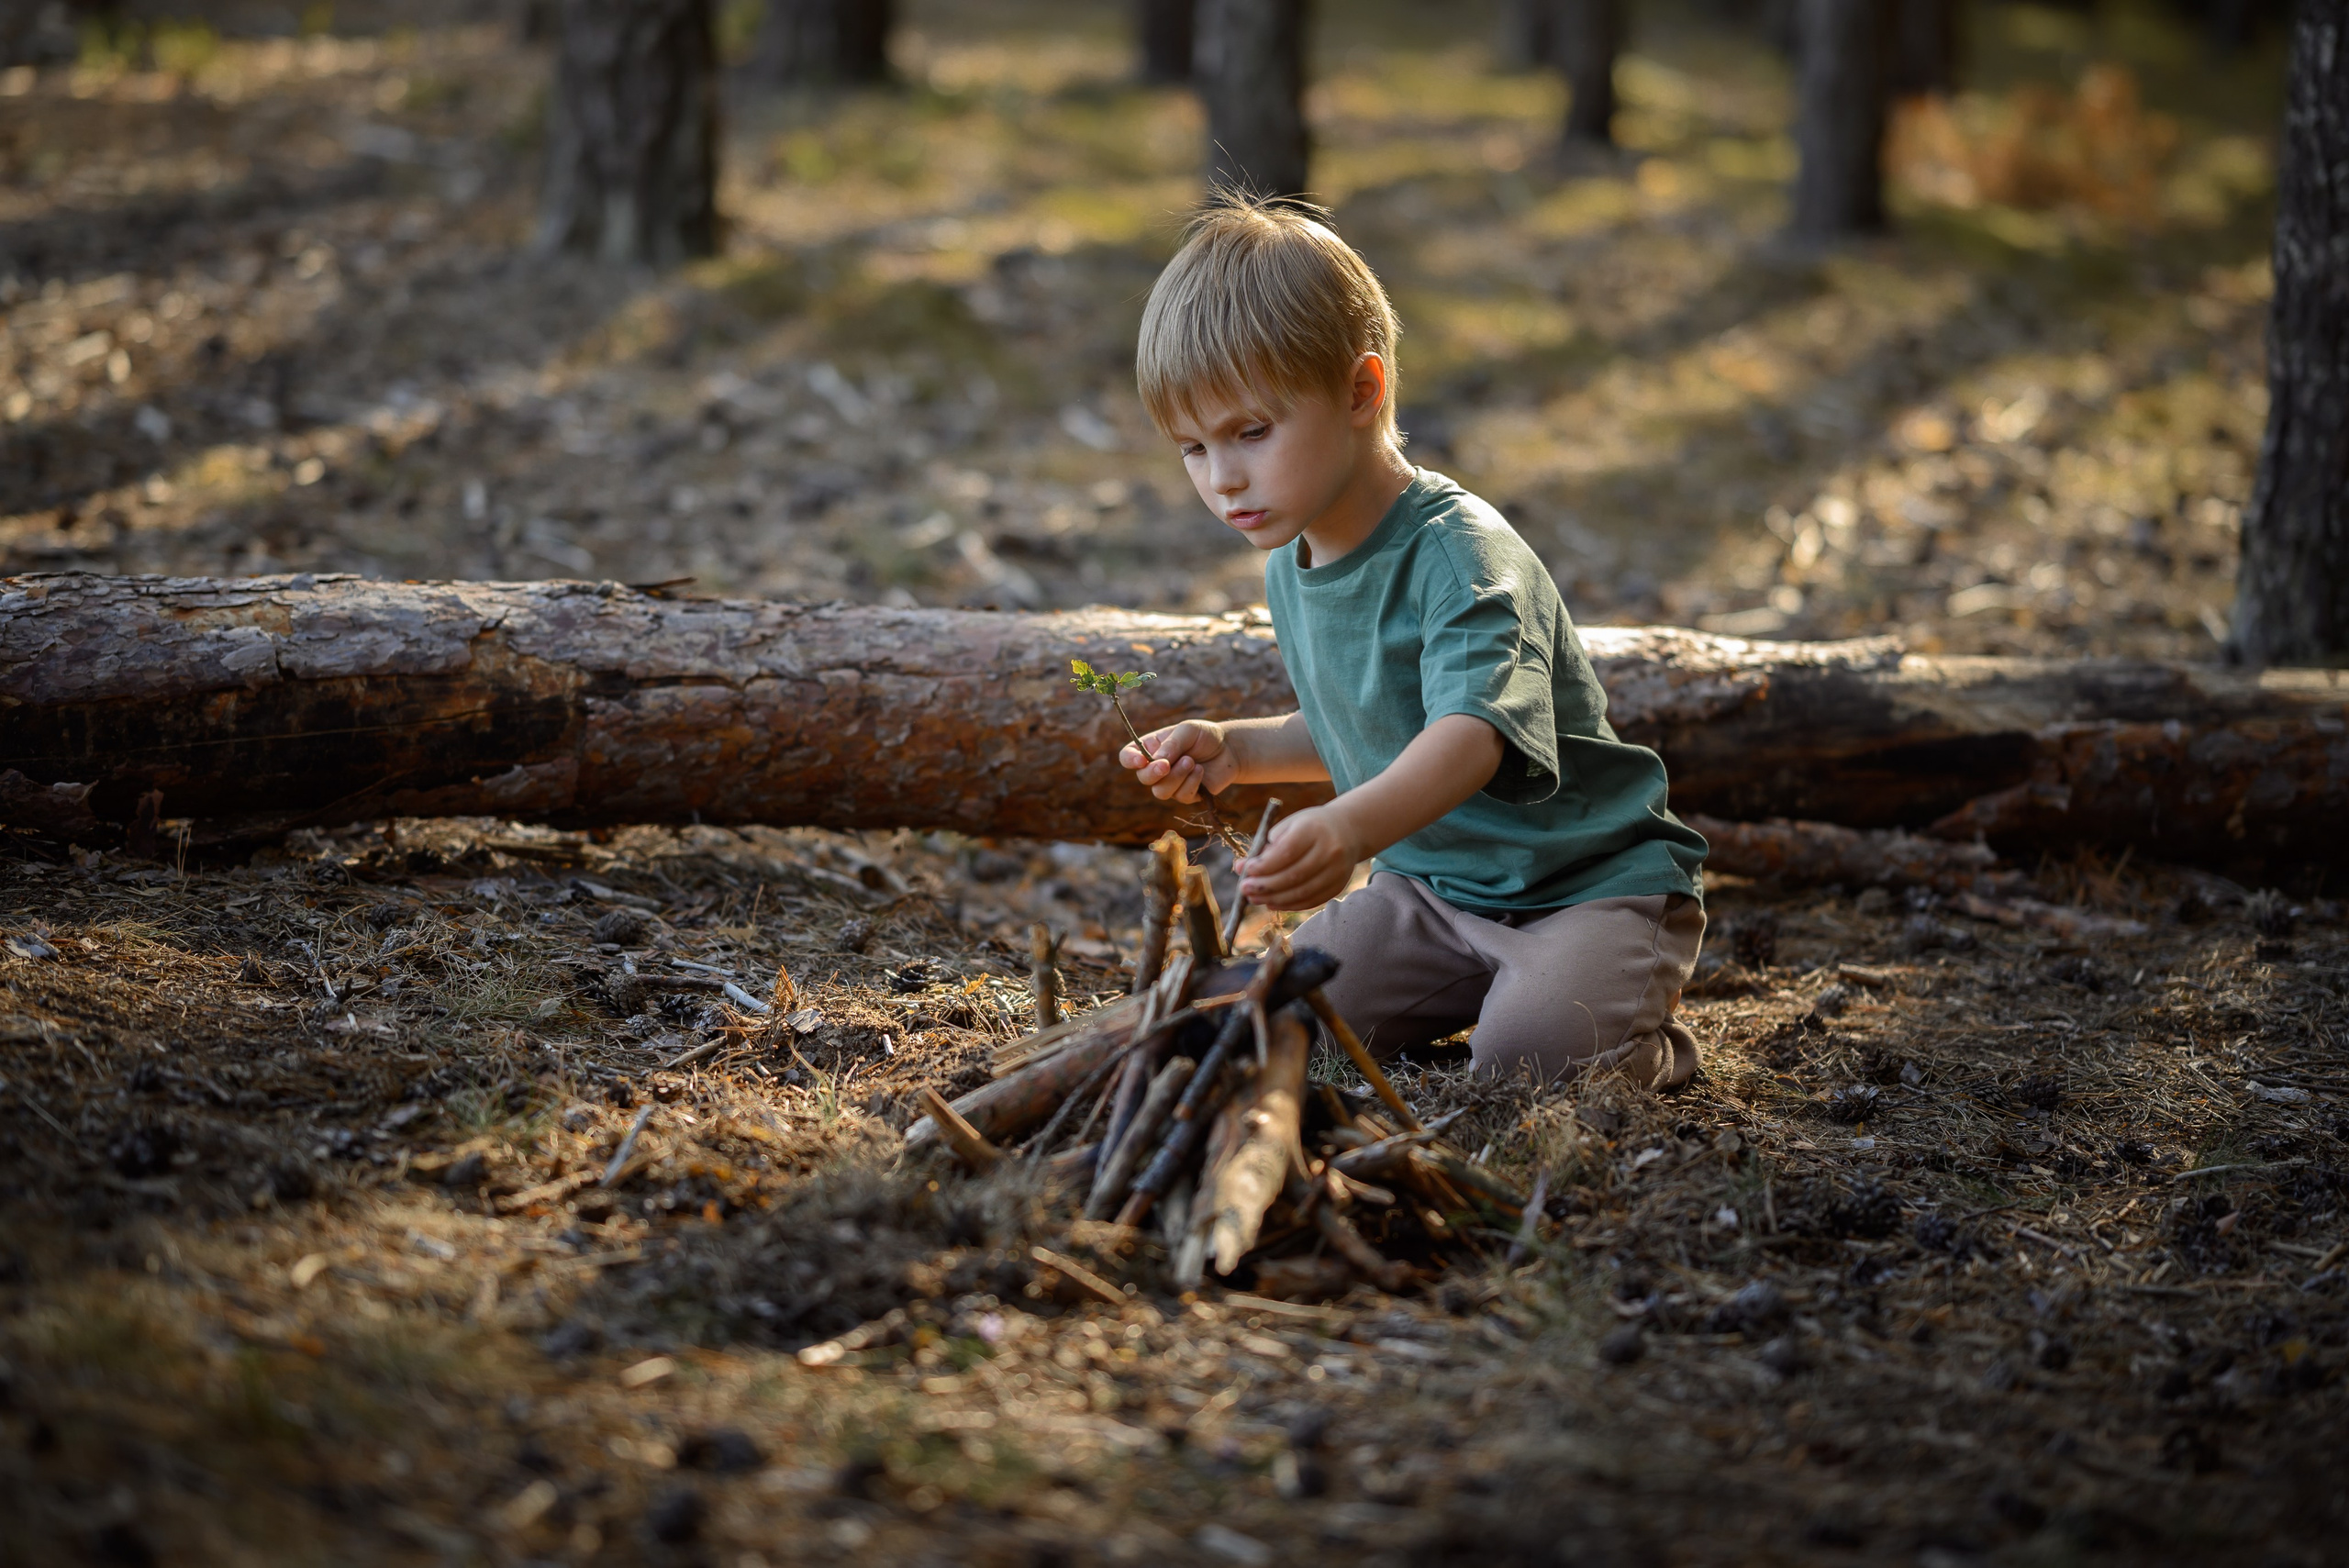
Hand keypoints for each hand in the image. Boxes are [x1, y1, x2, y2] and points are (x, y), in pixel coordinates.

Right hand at [1120, 720, 1239, 803]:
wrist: (1229, 749)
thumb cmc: (1204, 736)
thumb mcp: (1188, 730)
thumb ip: (1172, 744)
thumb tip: (1158, 760)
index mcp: (1150, 748)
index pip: (1128, 756)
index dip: (1129, 760)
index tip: (1140, 760)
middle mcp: (1156, 768)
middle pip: (1143, 778)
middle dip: (1154, 773)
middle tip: (1167, 764)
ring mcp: (1170, 783)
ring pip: (1160, 791)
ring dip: (1176, 777)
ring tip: (1191, 762)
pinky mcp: (1185, 795)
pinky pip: (1180, 796)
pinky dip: (1191, 782)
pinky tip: (1200, 770)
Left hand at [1236, 805, 1366, 911]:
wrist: (1347, 831)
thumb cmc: (1309, 827)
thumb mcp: (1288, 826)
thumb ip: (1265, 846)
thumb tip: (1240, 868)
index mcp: (1314, 829)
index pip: (1286, 852)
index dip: (1264, 865)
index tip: (1246, 870)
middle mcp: (1330, 850)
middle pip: (1293, 875)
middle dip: (1265, 885)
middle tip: (1244, 889)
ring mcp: (1337, 870)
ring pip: (1301, 892)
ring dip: (1274, 899)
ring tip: (1254, 898)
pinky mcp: (1338, 886)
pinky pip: (1310, 900)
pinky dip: (1288, 905)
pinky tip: (1272, 903)